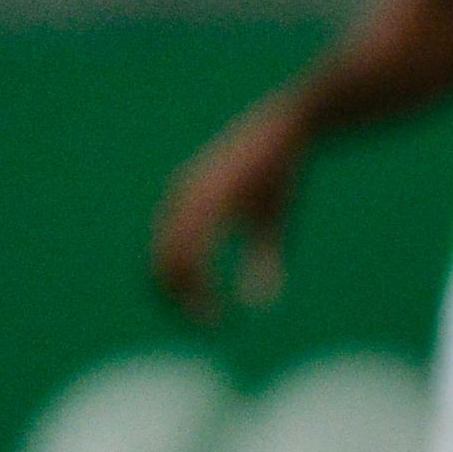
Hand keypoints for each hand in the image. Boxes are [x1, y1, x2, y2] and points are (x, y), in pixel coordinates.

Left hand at [151, 104, 308, 320]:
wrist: (291, 126)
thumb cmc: (279, 175)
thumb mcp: (271, 225)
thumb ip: (262, 263)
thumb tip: (260, 302)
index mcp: (185, 206)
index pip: (165, 259)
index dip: (181, 293)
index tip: (209, 318)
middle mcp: (180, 201)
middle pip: (161, 262)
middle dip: (181, 299)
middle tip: (209, 324)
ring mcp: (192, 196)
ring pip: (173, 256)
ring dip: (190, 293)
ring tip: (210, 317)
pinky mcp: (212, 194)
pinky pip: (195, 243)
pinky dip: (203, 273)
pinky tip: (220, 287)